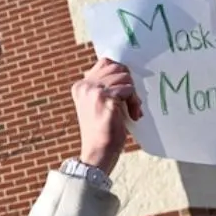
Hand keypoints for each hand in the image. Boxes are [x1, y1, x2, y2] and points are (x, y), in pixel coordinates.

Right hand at [70, 58, 141, 174]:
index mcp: (81, 86)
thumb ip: (105, 88)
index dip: (121, 74)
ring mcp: (93, 91)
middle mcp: (84, 86)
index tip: (126, 91)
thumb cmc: (103, 131)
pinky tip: (133, 115)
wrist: (98, 153)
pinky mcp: (104, 98)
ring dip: (133, 94)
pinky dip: (134, 102)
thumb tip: (124, 71)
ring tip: (132, 111)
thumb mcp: (100, 104)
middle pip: (118, 68)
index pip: (106, 62)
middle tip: (131, 102)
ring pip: (125, 77)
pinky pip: (128, 89)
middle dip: (129, 83)